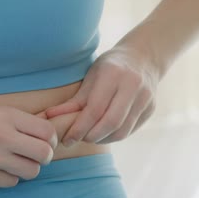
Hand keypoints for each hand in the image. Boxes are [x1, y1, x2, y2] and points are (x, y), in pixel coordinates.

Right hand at [0, 105, 57, 187]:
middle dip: (43, 158)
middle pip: (44, 154)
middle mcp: (2, 136)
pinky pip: (10, 183)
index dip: (50, 141)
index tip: (45, 144)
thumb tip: (42, 133)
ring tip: (11, 164)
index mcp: (5, 115)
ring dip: (25, 170)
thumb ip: (14, 121)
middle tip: (33, 158)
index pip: (46, 132)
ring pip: (31, 172)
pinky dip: (6, 179)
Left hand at [44, 46, 159, 145]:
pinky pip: (130, 130)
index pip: (95, 109)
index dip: (79, 128)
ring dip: (102, 139)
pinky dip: (114, 136)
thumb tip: (48, 118)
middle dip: (91, 136)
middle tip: (78, 139)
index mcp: (113, 74)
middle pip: (110, 123)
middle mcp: (132, 85)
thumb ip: (73, 100)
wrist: (143, 58)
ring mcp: (145, 98)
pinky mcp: (151, 108)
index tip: (67, 138)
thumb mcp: (91, 77)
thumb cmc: (110, 67)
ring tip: (90, 137)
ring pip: (122, 131)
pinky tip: (104, 134)